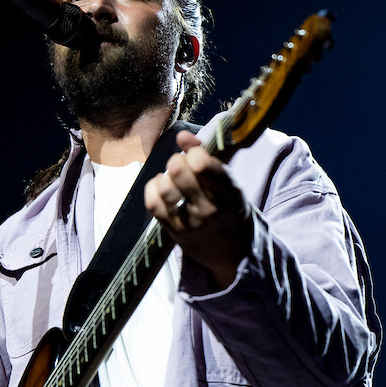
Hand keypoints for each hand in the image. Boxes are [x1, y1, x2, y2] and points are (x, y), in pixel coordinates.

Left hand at [145, 130, 251, 288]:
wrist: (232, 250)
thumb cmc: (228, 207)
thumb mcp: (227, 182)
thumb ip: (205, 155)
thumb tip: (181, 136)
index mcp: (230, 193)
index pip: (205, 167)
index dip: (194, 154)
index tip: (195, 155)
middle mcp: (210, 209)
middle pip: (181, 173)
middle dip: (177, 161)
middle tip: (182, 164)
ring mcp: (191, 222)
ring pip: (165, 188)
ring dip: (165, 176)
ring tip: (173, 177)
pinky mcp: (174, 231)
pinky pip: (153, 204)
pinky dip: (153, 188)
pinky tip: (161, 185)